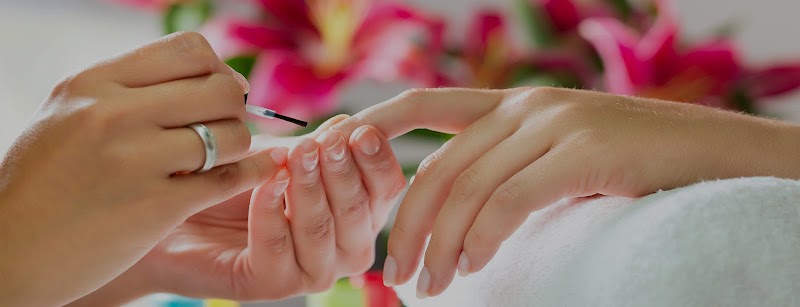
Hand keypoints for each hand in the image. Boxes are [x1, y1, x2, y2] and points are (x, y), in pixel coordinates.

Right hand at [0, 32, 278, 305]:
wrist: (11, 252)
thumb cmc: (43, 183)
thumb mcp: (69, 114)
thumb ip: (128, 90)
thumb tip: (204, 73)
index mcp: (94, 84)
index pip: (189, 49)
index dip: (217, 69)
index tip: (217, 91)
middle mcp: (115, 114)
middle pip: (220, 88)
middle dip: (236, 107)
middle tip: (227, 125)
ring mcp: (135, 160)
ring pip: (231, 134)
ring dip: (239, 146)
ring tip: (222, 157)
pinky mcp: (155, 206)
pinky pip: (228, 179)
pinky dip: (250, 174)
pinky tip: (253, 173)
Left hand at [68, 116, 406, 303]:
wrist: (173, 208)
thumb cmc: (235, 178)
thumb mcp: (284, 153)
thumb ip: (321, 145)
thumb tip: (354, 125)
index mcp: (358, 212)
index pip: (386, 188)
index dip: (377, 158)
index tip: (359, 131)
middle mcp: (343, 247)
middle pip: (361, 211)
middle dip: (343, 171)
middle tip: (326, 141)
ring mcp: (310, 270)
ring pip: (324, 231)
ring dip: (310, 189)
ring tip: (294, 156)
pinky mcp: (270, 285)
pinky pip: (278, 247)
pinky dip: (271, 210)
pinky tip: (263, 183)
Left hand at [329, 87, 799, 296]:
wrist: (712, 158)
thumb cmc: (631, 170)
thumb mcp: (557, 161)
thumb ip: (508, 173)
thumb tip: (456, 221)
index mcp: (512, 105)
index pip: (424, 106)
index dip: (375, 127)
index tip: (340, 167)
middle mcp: (525, 107)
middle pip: (439, 166)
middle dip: (407, 223)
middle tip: (396, 274)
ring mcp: (553, 124)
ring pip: (469, 188)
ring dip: (439, 244)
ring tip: (430, 286)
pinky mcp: (582, 150)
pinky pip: (509, 200)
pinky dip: (481, 237)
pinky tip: (470, 266)